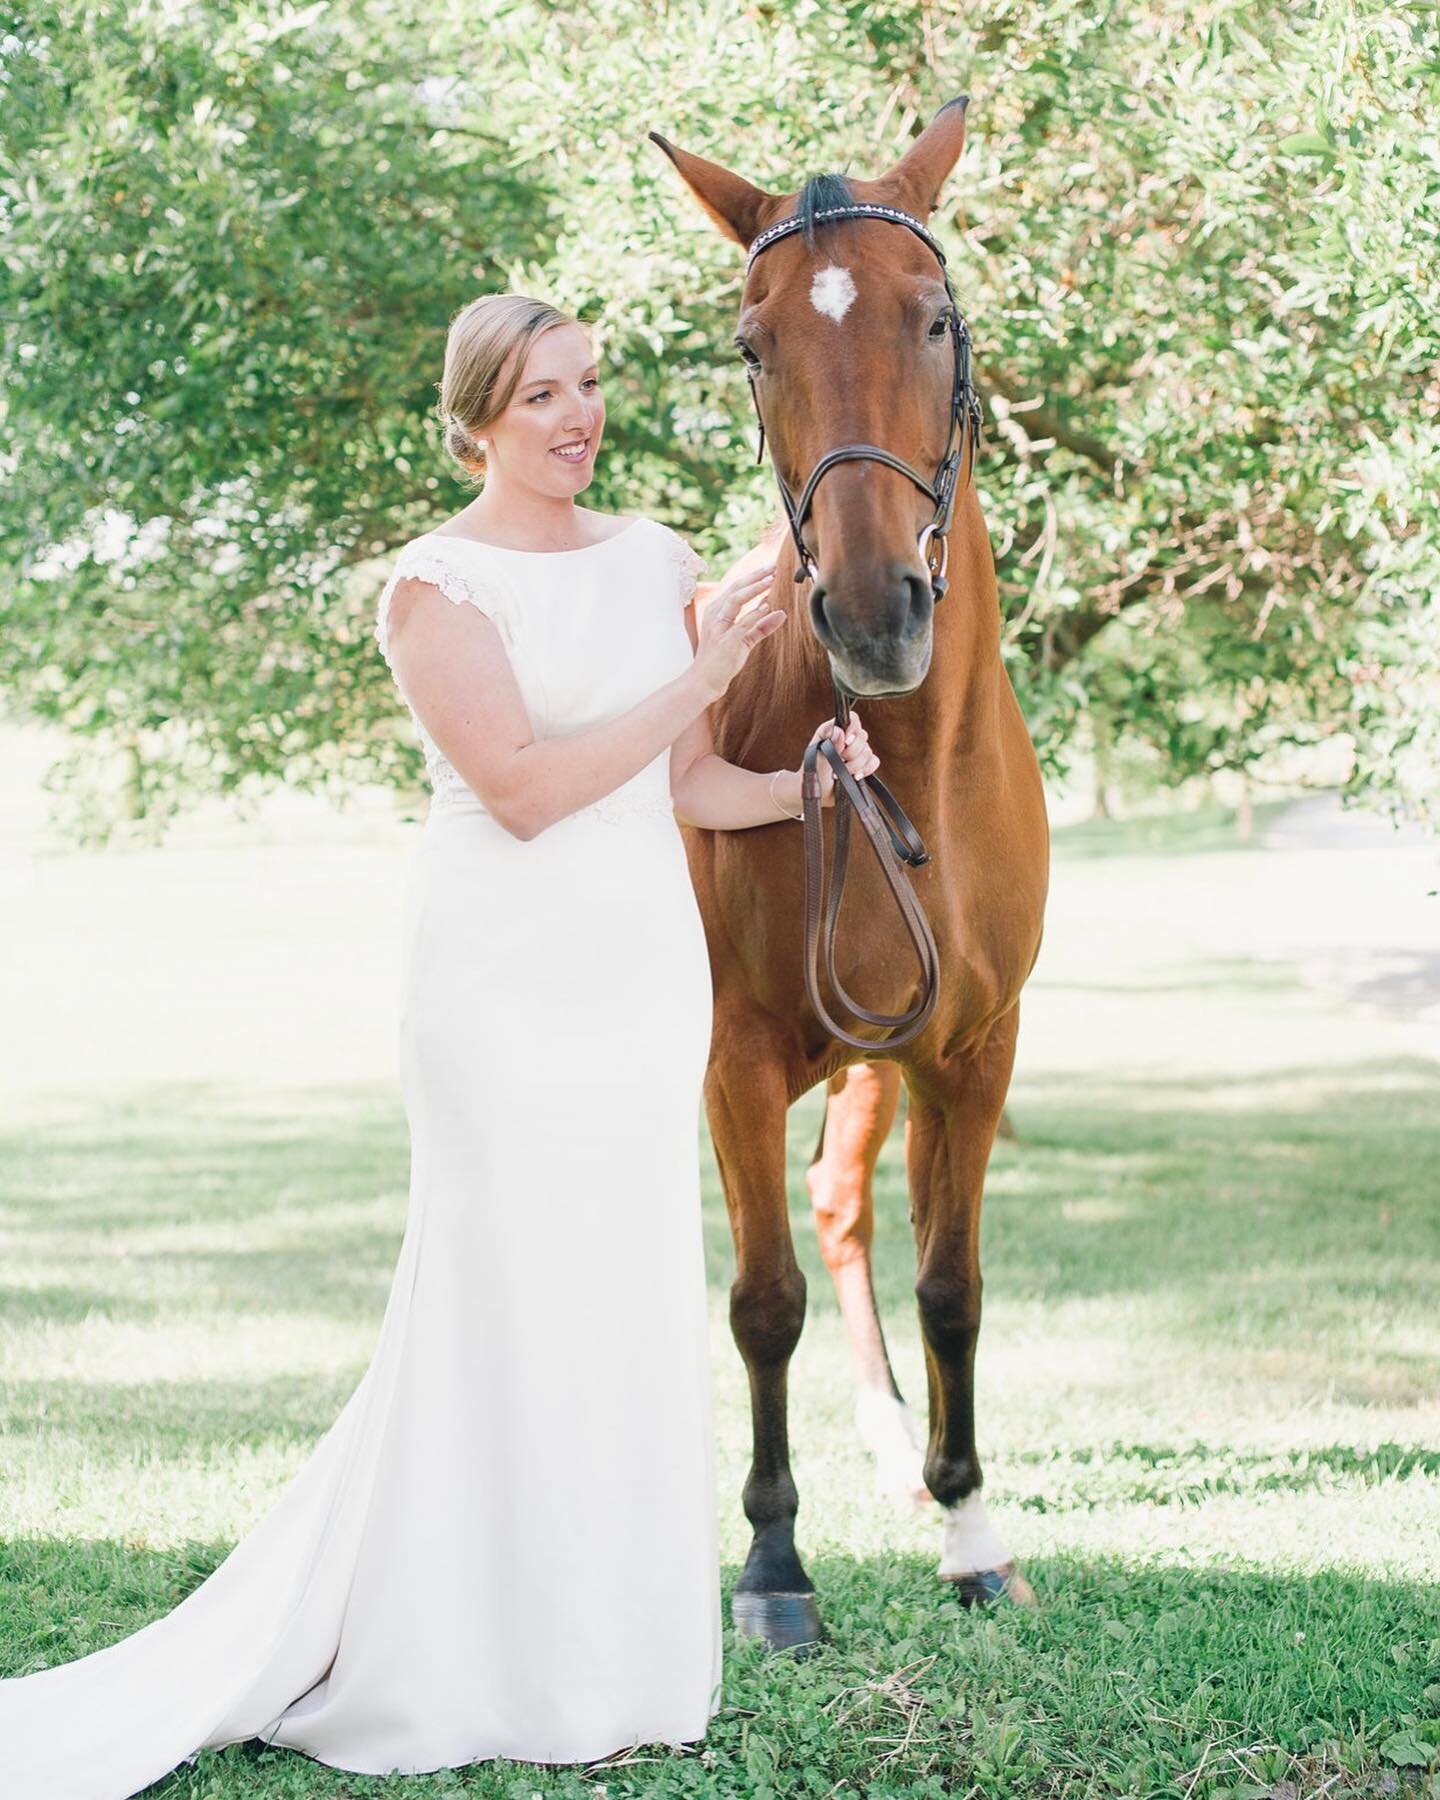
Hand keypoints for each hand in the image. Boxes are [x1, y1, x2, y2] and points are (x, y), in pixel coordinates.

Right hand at [692, 563, 782, 701]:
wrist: (702, 682)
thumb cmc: (719, 661)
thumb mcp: (742, 640)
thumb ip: (759, 626)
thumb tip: (778, 612)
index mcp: (716, 612)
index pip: (735, 588)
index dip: (752, 577)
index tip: (769, 568)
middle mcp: (715, 616)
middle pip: (735, 588)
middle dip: (754, 576)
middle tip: (772, 566)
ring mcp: (719, 628)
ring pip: (735, 600)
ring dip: (754, 588)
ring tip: (771, 579)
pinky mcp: (726, 642)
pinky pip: (741, 624)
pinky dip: (754, 614)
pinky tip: (766, 606)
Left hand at [804, 710, 877, 804]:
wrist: (817, 794)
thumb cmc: (812, 774)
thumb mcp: (817, 758)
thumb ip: (829, 744)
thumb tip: (840, 731)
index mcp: (833, 731)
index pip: (851, 719)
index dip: (853, 728)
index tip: (846, 741)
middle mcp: (846, 739)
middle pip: (862, 735)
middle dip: (852, 751)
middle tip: (840, 760)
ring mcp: (856, 753)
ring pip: (868, 751)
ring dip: (855, 765)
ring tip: (841, 773)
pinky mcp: (863, 766)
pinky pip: (874, 762)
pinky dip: (866, 769)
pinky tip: (855, 776)